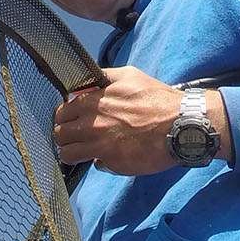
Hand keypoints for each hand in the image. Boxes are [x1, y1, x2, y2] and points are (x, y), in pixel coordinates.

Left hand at [52, 66, 230, 175]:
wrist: (180, 124)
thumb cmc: (158, 100)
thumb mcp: (129, 76)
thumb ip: (104, 78)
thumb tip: (88, 85)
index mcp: (93, 101)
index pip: (62, 111)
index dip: (65, 116)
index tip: (73, 120)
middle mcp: (91, 123)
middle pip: (59, 133)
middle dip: (64, 135)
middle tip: (74, 137)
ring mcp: (99, 144)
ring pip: (68, 153)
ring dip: (71, 152)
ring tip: (81, 151)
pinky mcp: (111, 161)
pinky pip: (94, 164)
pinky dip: (96, 162)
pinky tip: (105, 157)